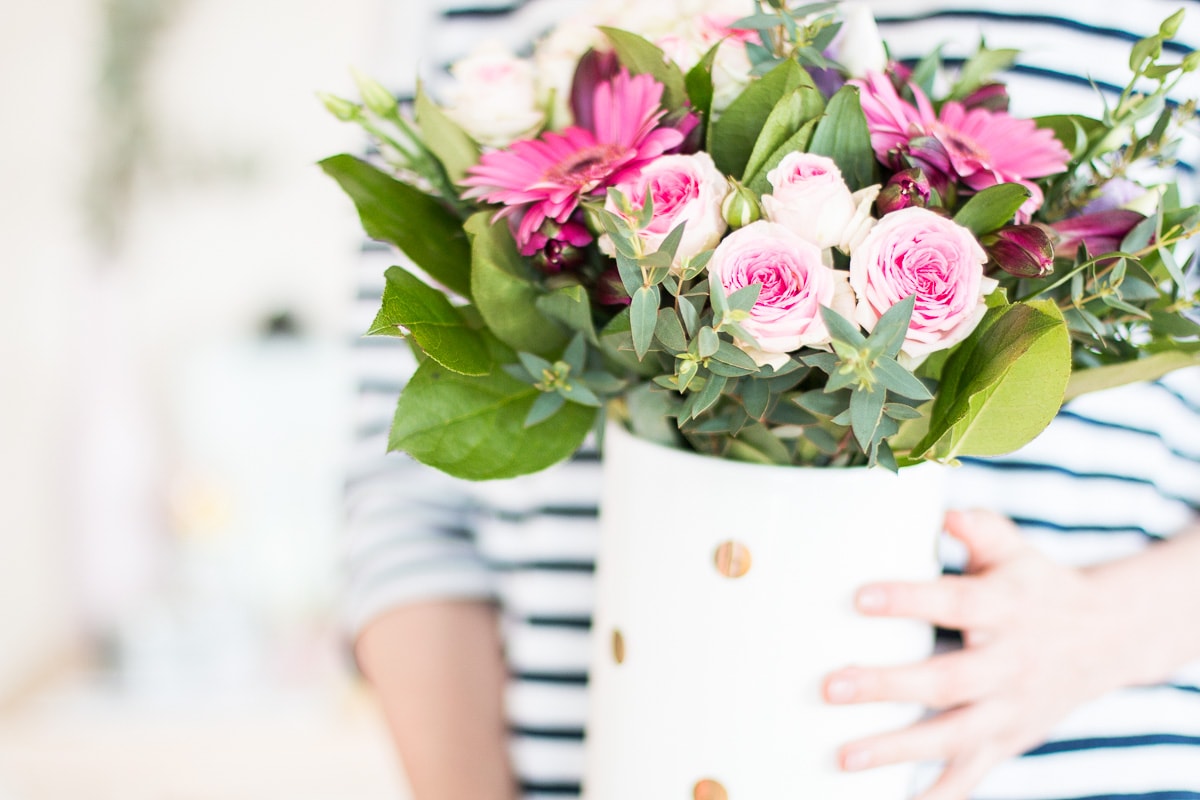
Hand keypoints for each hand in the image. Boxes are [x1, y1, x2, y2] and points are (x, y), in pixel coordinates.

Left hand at [821, 509, 1127, 799]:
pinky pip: (968, 777)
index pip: (957, 604)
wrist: (1107, 637)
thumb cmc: (1035, 585)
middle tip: (830, 687)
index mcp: (1008, 609)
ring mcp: (1010, 711)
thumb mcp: (1014, 550)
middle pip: (948, 681)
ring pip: (953, 738)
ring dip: (897, 750)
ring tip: (843, 756)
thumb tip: (946, 514)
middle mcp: (1011, 665)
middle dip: (888, 687)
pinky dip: (934, 795)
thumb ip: (980, 530)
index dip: (910, 600)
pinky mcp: (1007, 742)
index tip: (859, 598)